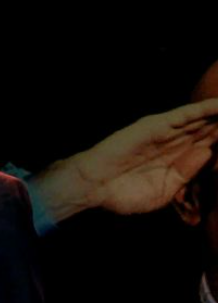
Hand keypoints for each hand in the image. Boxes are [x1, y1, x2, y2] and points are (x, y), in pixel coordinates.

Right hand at [29, 99, 217, 225]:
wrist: (97, 186)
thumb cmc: (126, 192)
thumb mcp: (166, 189)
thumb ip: (187, 171)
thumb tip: (208, 152)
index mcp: (175, 160)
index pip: (206, 148)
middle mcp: (172, 143)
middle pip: (206, 131)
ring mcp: (164, 132)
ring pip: (199, 121)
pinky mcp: (155, 125)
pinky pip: (183, 116)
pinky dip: (202, 110)